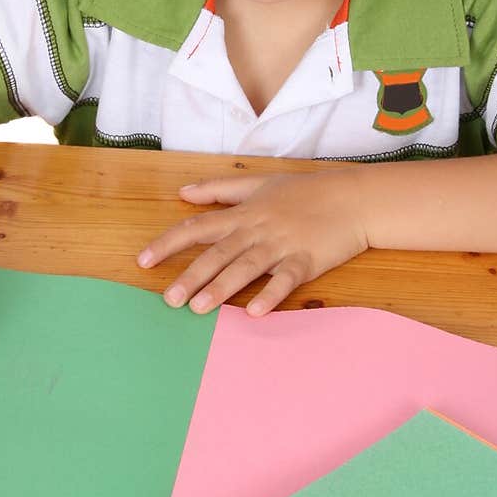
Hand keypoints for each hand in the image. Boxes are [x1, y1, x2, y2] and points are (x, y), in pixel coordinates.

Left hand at [137, 168, 368, 315]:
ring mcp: (282, 244)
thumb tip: (183, 192)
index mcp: (244, 213)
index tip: (143, 261)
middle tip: (168, 299)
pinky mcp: (307, 260)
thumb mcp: (259, 183)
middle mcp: (258, 229)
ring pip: (246, 267)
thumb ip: (219, 189)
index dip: (169, 243)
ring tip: (199, 308)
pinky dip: (271, 294)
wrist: (353, 198)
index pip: (198, 227)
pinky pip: (285, 279)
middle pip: (218, 253)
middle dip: (191, 275)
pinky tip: (254, 312)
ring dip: (222, 288)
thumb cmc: (306, 192)